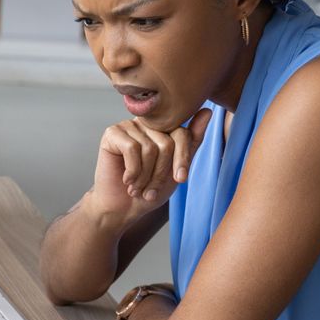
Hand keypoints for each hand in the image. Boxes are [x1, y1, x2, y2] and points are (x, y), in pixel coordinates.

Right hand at [91, 107, 212, 219]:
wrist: (123, 208)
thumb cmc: (150, 189)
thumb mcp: (177, 169)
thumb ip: (192, 142)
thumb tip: (208, 111)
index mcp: (164, 128)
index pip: (182, 134)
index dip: (182, 159)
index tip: (180, 180)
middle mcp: (146, 123)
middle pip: (166, 143)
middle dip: (160, 173)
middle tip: (150, 190)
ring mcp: (128, 126)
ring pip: (149, 148)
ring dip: (145, 177)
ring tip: (137, 188)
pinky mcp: (112, 133)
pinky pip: (131, 149)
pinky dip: (132, 171)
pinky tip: (127, 180)